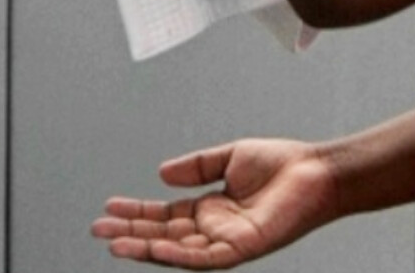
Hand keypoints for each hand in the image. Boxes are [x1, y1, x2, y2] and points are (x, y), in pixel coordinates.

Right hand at [92, 139, 338, 267]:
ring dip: (144, 247)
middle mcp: (216, 229)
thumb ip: (197, 166)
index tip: (110, 208)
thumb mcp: (229, 157)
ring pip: (177, 250)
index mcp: (212, 208)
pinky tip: (154, 248)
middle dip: (131, 232)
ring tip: (114, 243)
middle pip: (164, 234)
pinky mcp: (242, 248)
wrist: (316, 172)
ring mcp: (228, 241)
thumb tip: (162, 174)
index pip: (166, 215)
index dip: (137, 212)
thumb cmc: (283, 165)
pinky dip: (178, 254)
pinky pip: (204, 257)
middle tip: (98, 230)